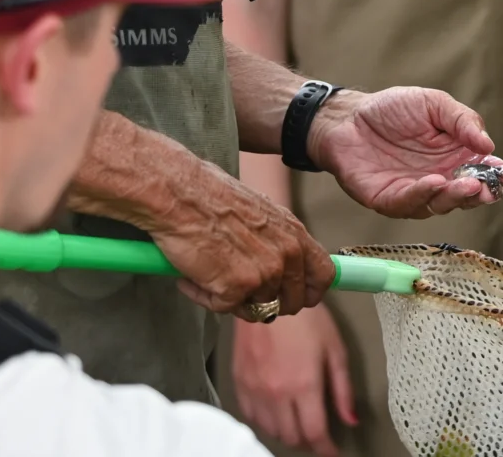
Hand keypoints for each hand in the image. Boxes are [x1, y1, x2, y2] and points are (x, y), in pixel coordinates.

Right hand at [146, 161, 334, 316]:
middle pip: (291, 302)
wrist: (179, 193)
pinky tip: (193, 275)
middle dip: (268, 304)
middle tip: (241, 291)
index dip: (310, 292)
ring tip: (211, 271)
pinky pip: (224, 308)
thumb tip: (282, 266)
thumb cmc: (211, 196)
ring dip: (233, 298)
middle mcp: (286, 255)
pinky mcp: (235, 289)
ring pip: (256, 309)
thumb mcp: (260, 213)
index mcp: (294, 233)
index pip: (323, 276)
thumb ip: (277, 240)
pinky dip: (206, 297)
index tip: (297, 298)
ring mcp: (263, 274)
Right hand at [232, 301, 357, 455]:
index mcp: (304, 384)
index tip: (332, 452)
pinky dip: (266, 421)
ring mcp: (256, 390)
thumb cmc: (305, 317)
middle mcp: (277, 393)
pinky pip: (253, 417)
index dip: (326, 449)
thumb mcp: (335, 349)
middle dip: (309, 440)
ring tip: (299, 420)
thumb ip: (343, 389)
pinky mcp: (240, 384)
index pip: (315, 433)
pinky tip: (277, 411)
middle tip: (318, 432)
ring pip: (272, 431)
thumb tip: (351, 419)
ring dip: (288, 432)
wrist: (268, 295)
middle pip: (293, 437)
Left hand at [311, 86, 502, 216]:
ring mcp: (415, 193)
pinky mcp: (390, 200)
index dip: (500, 175)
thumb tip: (488, 145)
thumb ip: (462, 121)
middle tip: (488, 186)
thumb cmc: (392, 109)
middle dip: (481, 193)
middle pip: (467, 195)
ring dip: (455, 197)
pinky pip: (409, 203)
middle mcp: (440, 179)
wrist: (348, 118)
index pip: (484, 171)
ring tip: (466, 184)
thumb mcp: (433, 104)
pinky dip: (423, 195)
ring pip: (441, 204)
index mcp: (455, 156)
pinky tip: (433, 182)